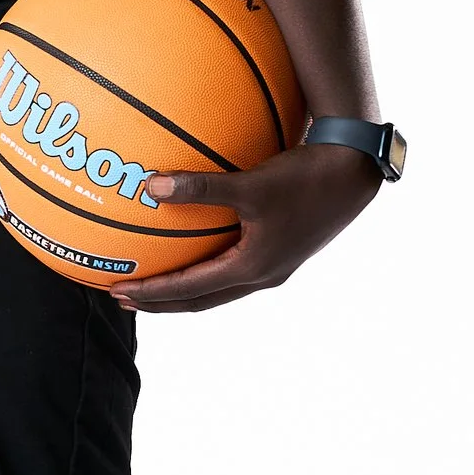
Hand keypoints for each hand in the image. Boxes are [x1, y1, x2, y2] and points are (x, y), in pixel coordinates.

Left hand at [110, 143, 378, 314]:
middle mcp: (263, 275)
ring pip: (219, 286)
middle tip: (126, 299)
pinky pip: (234, 263)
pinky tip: (197, 241)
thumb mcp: (250, 184)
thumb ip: (201, 187)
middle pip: (202, 299)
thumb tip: (150, 186)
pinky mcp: (282, 247)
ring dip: (186, 287)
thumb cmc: (305, 178)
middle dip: (163, 302)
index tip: (117, 294)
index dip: (152, 294)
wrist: (356, 172)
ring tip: (155, 280)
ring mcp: (275, 264)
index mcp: (253, 269)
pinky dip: (208, 262)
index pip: (190, 291)